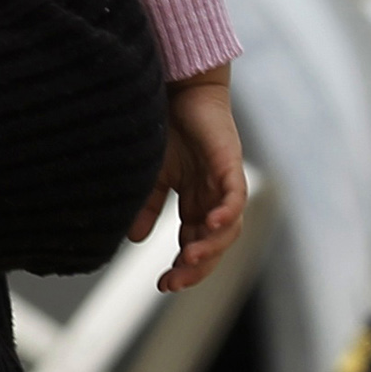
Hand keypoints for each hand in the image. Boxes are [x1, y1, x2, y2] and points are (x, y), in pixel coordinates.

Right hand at [140, 70, 245, 291]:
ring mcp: (224, 182)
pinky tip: (211, 225)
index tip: (163, 285)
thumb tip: (134, 240)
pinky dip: (227, 213)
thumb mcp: (151, 175)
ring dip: (211, 247)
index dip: (183, 267)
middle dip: (196, 267)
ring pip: (228, 227)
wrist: (179, 86)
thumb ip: (146, 206)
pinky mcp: (231, 164)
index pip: (194, 244)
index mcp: (195, 202)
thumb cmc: (167, 126)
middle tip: (173, 282)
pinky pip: (236, 196)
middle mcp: (213, 198)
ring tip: (188, 259)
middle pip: (213, 244)